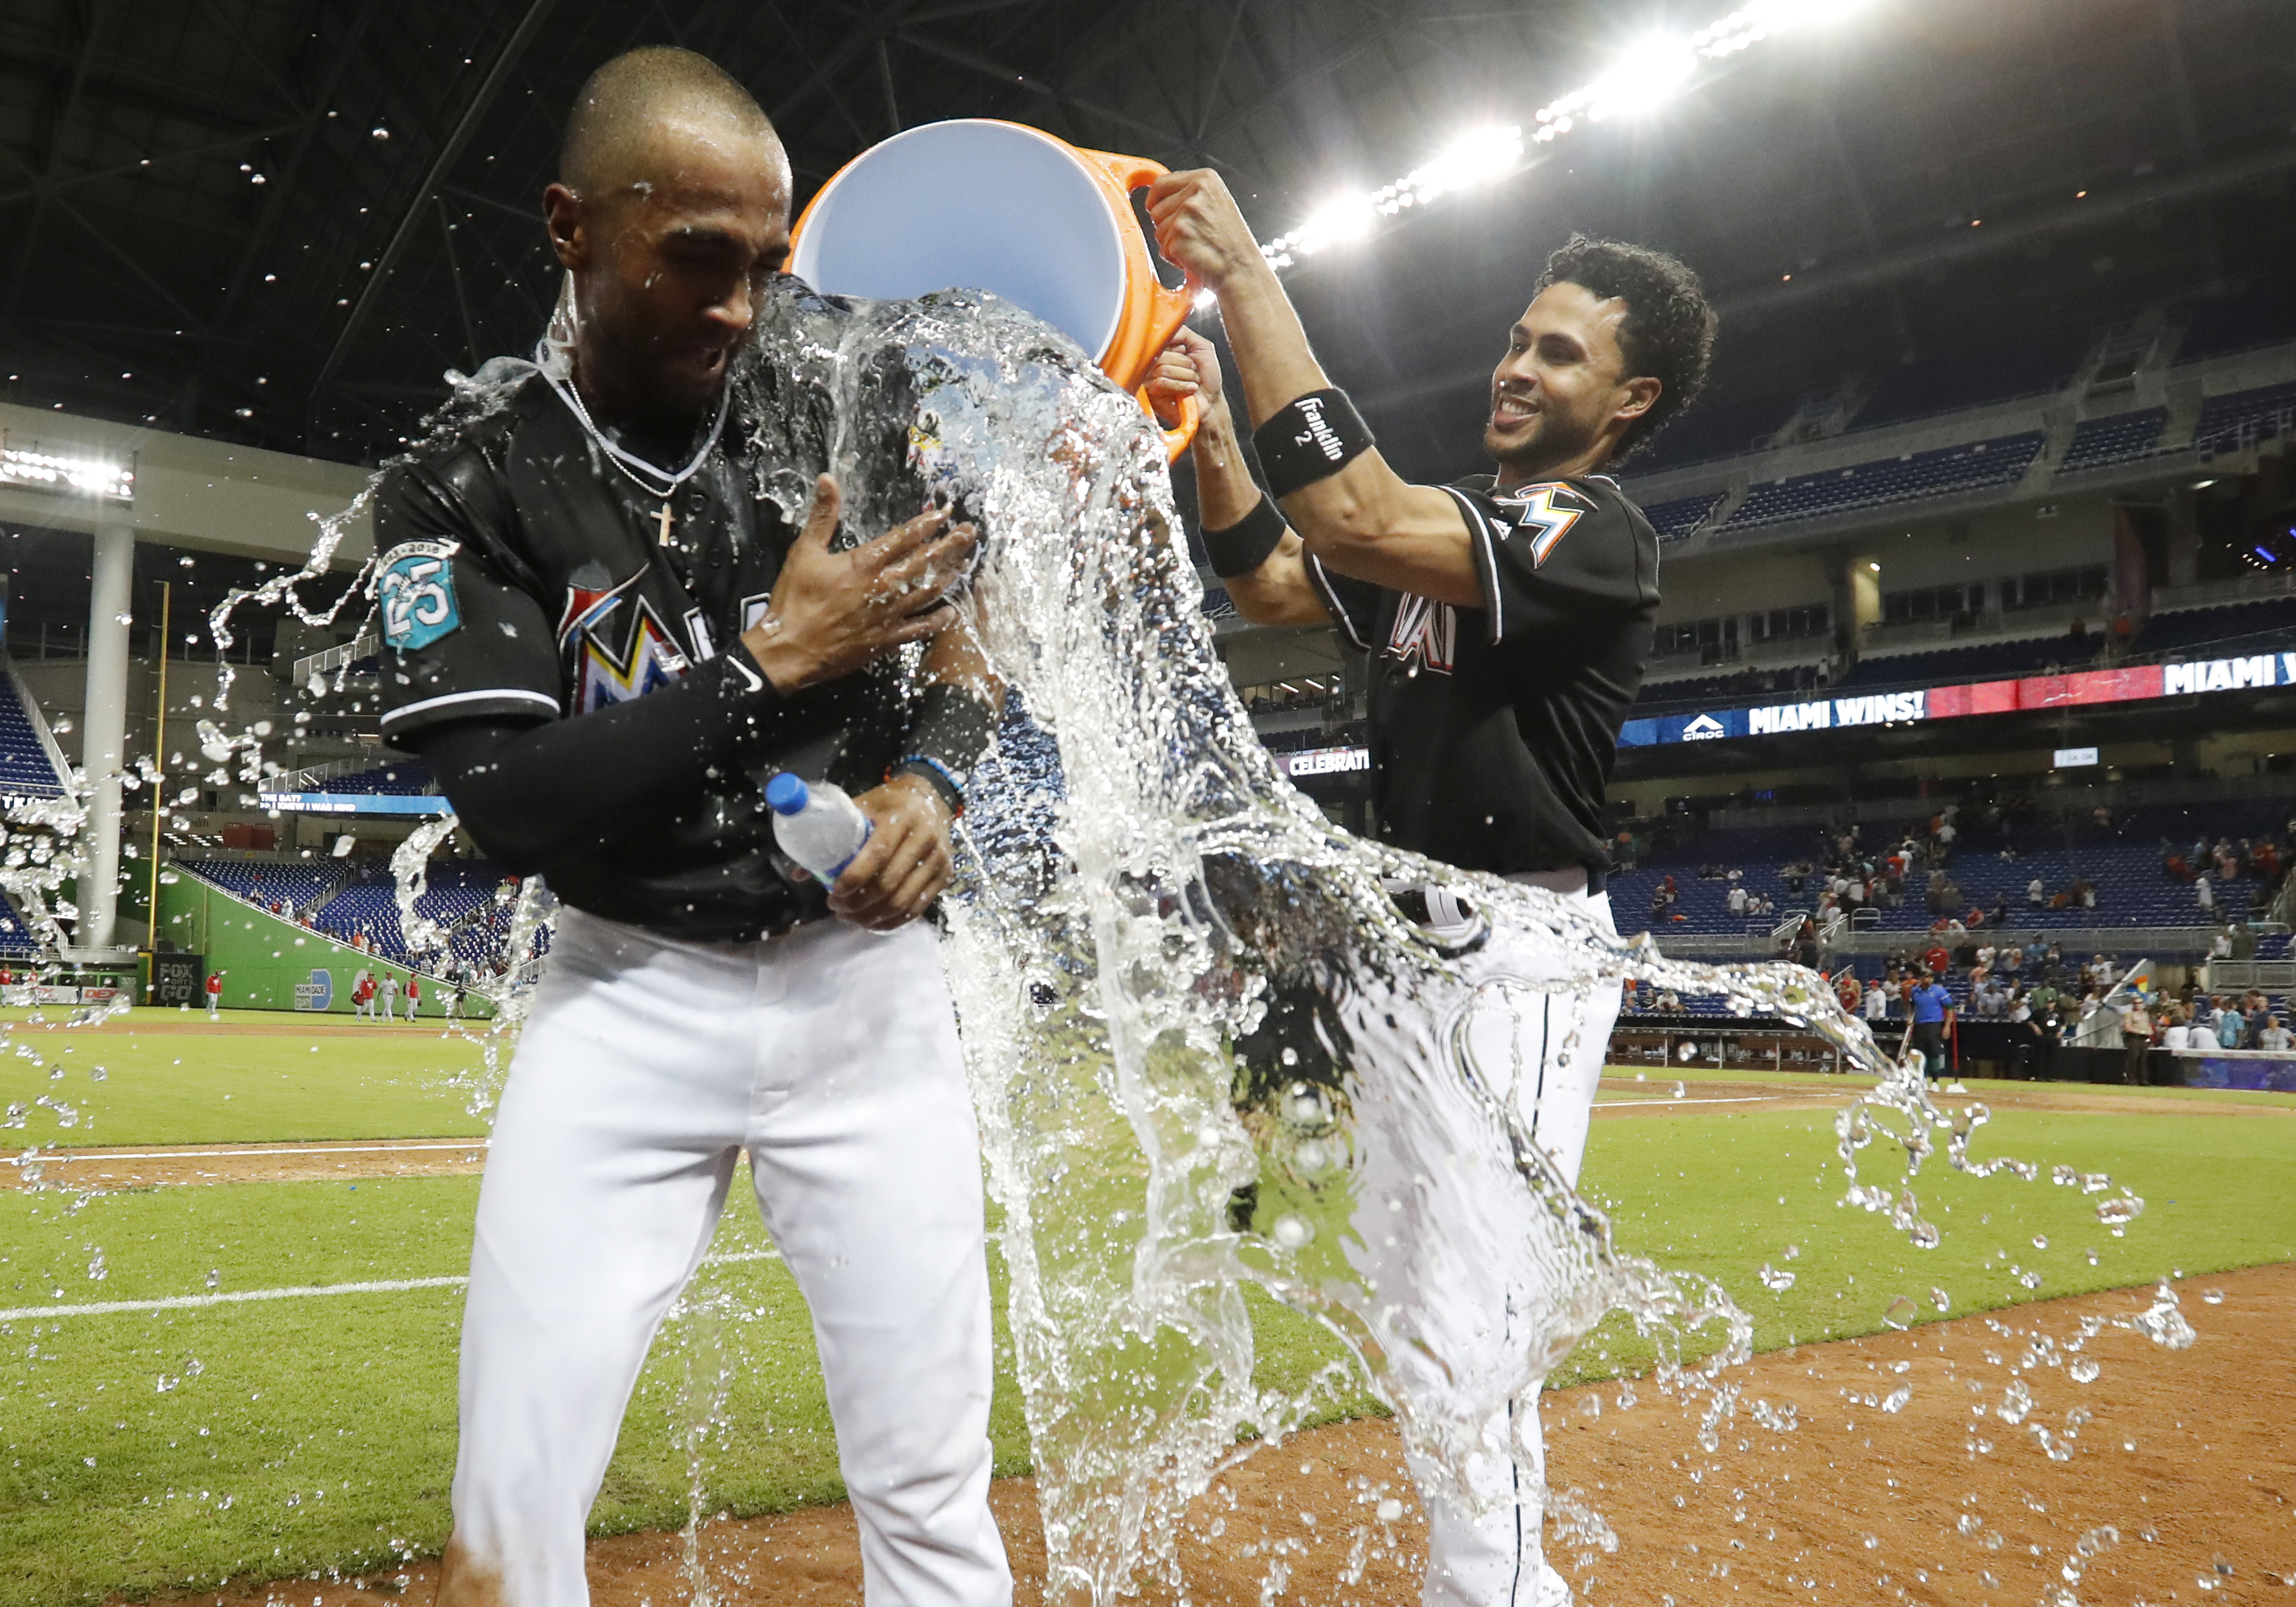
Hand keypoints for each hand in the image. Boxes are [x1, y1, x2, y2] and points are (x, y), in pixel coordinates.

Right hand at [740, 475, 978, 691]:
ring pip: (927, 593)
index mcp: (864, 564)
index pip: (904, 538)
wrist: (789, 651)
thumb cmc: (794, 602)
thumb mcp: (803, 552)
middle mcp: (883, 588)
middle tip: (970, 533)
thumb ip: (822, 516)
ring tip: (965, 564)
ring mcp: (888, 616)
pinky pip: (919, 629)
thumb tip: (827, 479)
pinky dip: (937, 621)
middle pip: (924, 563)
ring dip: (948, 577)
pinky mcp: (887, 640)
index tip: (946, 513)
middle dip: (950, 546)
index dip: (927, 524)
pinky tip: (951, 613)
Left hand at [828, 773, 953, 930]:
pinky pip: (917, 908)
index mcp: (901, 818)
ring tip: (850, 916)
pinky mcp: (944, 876)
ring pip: (902, 902)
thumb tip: (800, 873)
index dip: (853, 878)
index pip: (878, 854)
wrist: (932, 796)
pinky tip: (873, 921)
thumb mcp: (862, 806)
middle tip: (836, 907)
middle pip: (888, 884)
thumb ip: (832, 834)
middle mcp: (925, 839)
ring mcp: (938, 860)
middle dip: (857, 903)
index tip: (832, 892)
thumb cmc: (890, 803)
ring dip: (872, 916)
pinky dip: (892, 921)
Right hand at [1145, 326, 1222, 427]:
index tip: (1186, 353)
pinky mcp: (1151, 393)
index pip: (1161, 338)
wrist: (1211, 402)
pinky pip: (1161, 382)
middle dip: (1185, 364)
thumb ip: (1185, 333)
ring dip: (1185, 376)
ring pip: (1162, 369)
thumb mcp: (1203, 347)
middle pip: (1161, 354)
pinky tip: (1188, 390)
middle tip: (1193, 371)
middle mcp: (1157, 361)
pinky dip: (1180, 386)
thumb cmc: (1208, 378)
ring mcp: (1151, 377)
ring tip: (1192, 382)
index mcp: (1167, 349)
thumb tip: (1167, 329)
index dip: (1178, 347)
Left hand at [1146, 169, 1264, 292]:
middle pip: (1155, 209)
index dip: (1154, 201)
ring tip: (1196, 246)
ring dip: (1171, 244)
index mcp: (1205, 179)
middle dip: (1166, 226)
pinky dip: (1175, 259)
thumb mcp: (1215, 204)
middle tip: (1191, 236)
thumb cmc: (1231, 243)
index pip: (1160, 183)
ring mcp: (1187, 211)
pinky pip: (1163, 249)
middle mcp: (1196, 191)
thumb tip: (1158, 195)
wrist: (1242, 268)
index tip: (1156, 210)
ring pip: (1157, 230)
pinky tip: (1195, 256)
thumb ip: (1189, 195)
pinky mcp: (1180, 233)